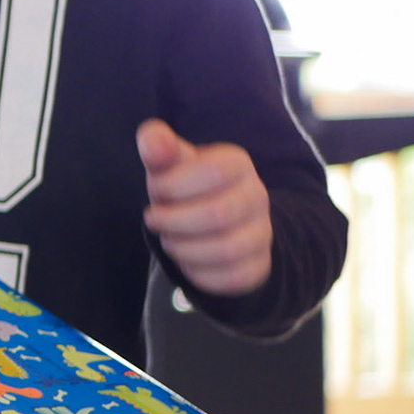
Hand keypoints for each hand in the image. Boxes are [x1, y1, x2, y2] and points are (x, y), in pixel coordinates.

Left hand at [137, 119, 272, 297]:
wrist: (216, 222)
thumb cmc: (185, 187)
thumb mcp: (169, 165)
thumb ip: (159, 148)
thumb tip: (152, 136)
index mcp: (236, 164)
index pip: (212, 172)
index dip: (173, 185)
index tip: (156, 191)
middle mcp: (257, 196)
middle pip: (218, 214)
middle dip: (174, 221)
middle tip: (154, 220)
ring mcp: (262, 232)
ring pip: (226, 249)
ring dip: (183, 248)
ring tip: (169, 240)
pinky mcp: (258, 265)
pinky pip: (232, 277)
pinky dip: (199, 273)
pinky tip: (187, 260)